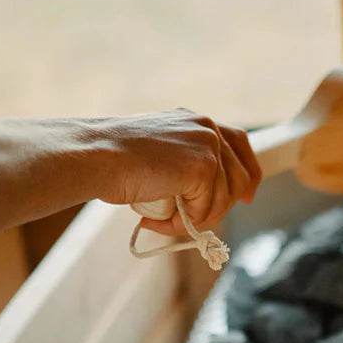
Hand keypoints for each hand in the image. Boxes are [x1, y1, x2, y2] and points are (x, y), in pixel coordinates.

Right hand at [96, 109, 260, 234]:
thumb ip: (183, 162)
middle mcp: (207, 127)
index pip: (238, 142)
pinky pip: (206, 209)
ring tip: (160, 220)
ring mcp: (208, 145)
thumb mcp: (157, 152)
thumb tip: (203, 194)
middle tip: (187, 221)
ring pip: (222, 199)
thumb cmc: (112, 158)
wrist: (96, 155)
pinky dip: (183, 222)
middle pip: (239, 176)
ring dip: (194, 218)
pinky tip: (156, 218)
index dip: (247, 172)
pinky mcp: (204, 166)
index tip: (246, 197)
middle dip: (219, 206)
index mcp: (196, 120)